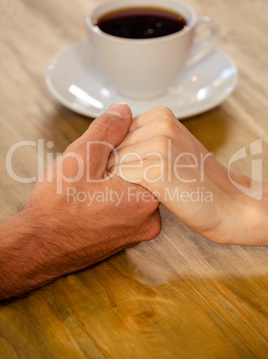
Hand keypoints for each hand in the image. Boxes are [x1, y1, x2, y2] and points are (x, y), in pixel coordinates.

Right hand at [0, 103, 160, 299]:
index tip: (99, 154)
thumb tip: (125, 112)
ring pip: (133, 190)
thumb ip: (107, 131)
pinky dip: (113, 198)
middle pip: (142, 173)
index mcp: (145, 196)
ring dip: (114, 181)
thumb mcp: (81, 158)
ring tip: (88, 188)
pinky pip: (127, 208)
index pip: (149, 155)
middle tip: (90, 172)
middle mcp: (150, 218)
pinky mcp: (127, 238)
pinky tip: (91, 200)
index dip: (122, 146)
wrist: (39, 246)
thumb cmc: (57, 208)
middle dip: (118, 164)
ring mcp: (139, 231)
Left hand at [108, 106, 267, 245]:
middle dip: (116, 168)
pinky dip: (124, 191)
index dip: (117, 155)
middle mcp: (160, 124)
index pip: (116, 132)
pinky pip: (121, 178)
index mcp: (162, 114)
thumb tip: (105, 139)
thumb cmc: (195, 179)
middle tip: (137, 184)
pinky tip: (144, 196)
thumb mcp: (171, 145)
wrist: (227, 202)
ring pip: (114, 163)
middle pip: (113, 146)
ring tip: (142, 190)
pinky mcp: (158, 170)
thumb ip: (142, 137)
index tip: (131, 170)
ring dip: (118, 181)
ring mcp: (160, 145)